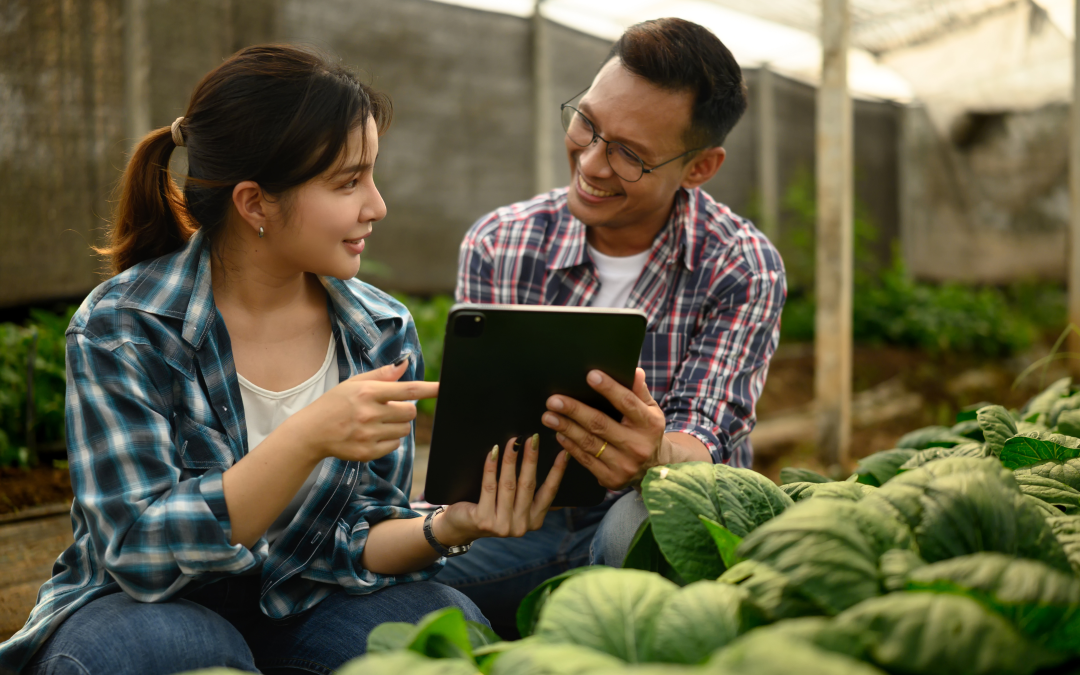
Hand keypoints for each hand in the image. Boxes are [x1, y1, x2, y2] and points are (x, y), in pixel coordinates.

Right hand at [291, 359, 438, 463]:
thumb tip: (406, 364)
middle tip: (389, 408)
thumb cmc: (335, 403)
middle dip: (405, 409)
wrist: (311, 432)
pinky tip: (372, 434)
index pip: (407, 389)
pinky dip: (389, 440)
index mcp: (367, 392)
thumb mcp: (354, 383)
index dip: (429, 389)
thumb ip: (382, 375)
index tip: (443, 388)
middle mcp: (369, 413)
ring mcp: (368, 435)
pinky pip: (394, 445)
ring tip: (377, 421)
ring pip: (404, 430)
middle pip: (410, 412)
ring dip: (397, 425)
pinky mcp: (367, 452)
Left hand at [433, 435, 567, 545]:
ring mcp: (502, 525)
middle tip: (533, 438)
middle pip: (528, 485)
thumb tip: (540, 461)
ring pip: (509, 484)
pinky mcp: (484, 520)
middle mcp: (521, 526)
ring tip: (513, 441)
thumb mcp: (514, 505)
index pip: (549, 492)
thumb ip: (528, 493)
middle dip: (531, 459)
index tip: (564, 452)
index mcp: (534, 521)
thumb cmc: (491, 508)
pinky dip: (491, 467)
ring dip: (511, 459)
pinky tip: (493, 452)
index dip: (557, 471)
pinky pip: (489, 487)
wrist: (461, 527)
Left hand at [541, 367, 666, 489]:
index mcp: (649, 424)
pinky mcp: (611, 479)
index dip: (609, 389)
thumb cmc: (647, 432)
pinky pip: (586, 460)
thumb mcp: (651, 410)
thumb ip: (640, 391)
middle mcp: (637, 446)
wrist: (654, 469)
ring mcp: (624, 465)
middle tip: (554, 400)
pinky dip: (570, 446)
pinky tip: (559, 433)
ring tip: (549, 416)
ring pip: (589, 443)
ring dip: (566, 428)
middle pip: (601, 424)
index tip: (590, 375)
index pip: (627, 403)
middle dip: (574, 411)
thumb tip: (634, 371)